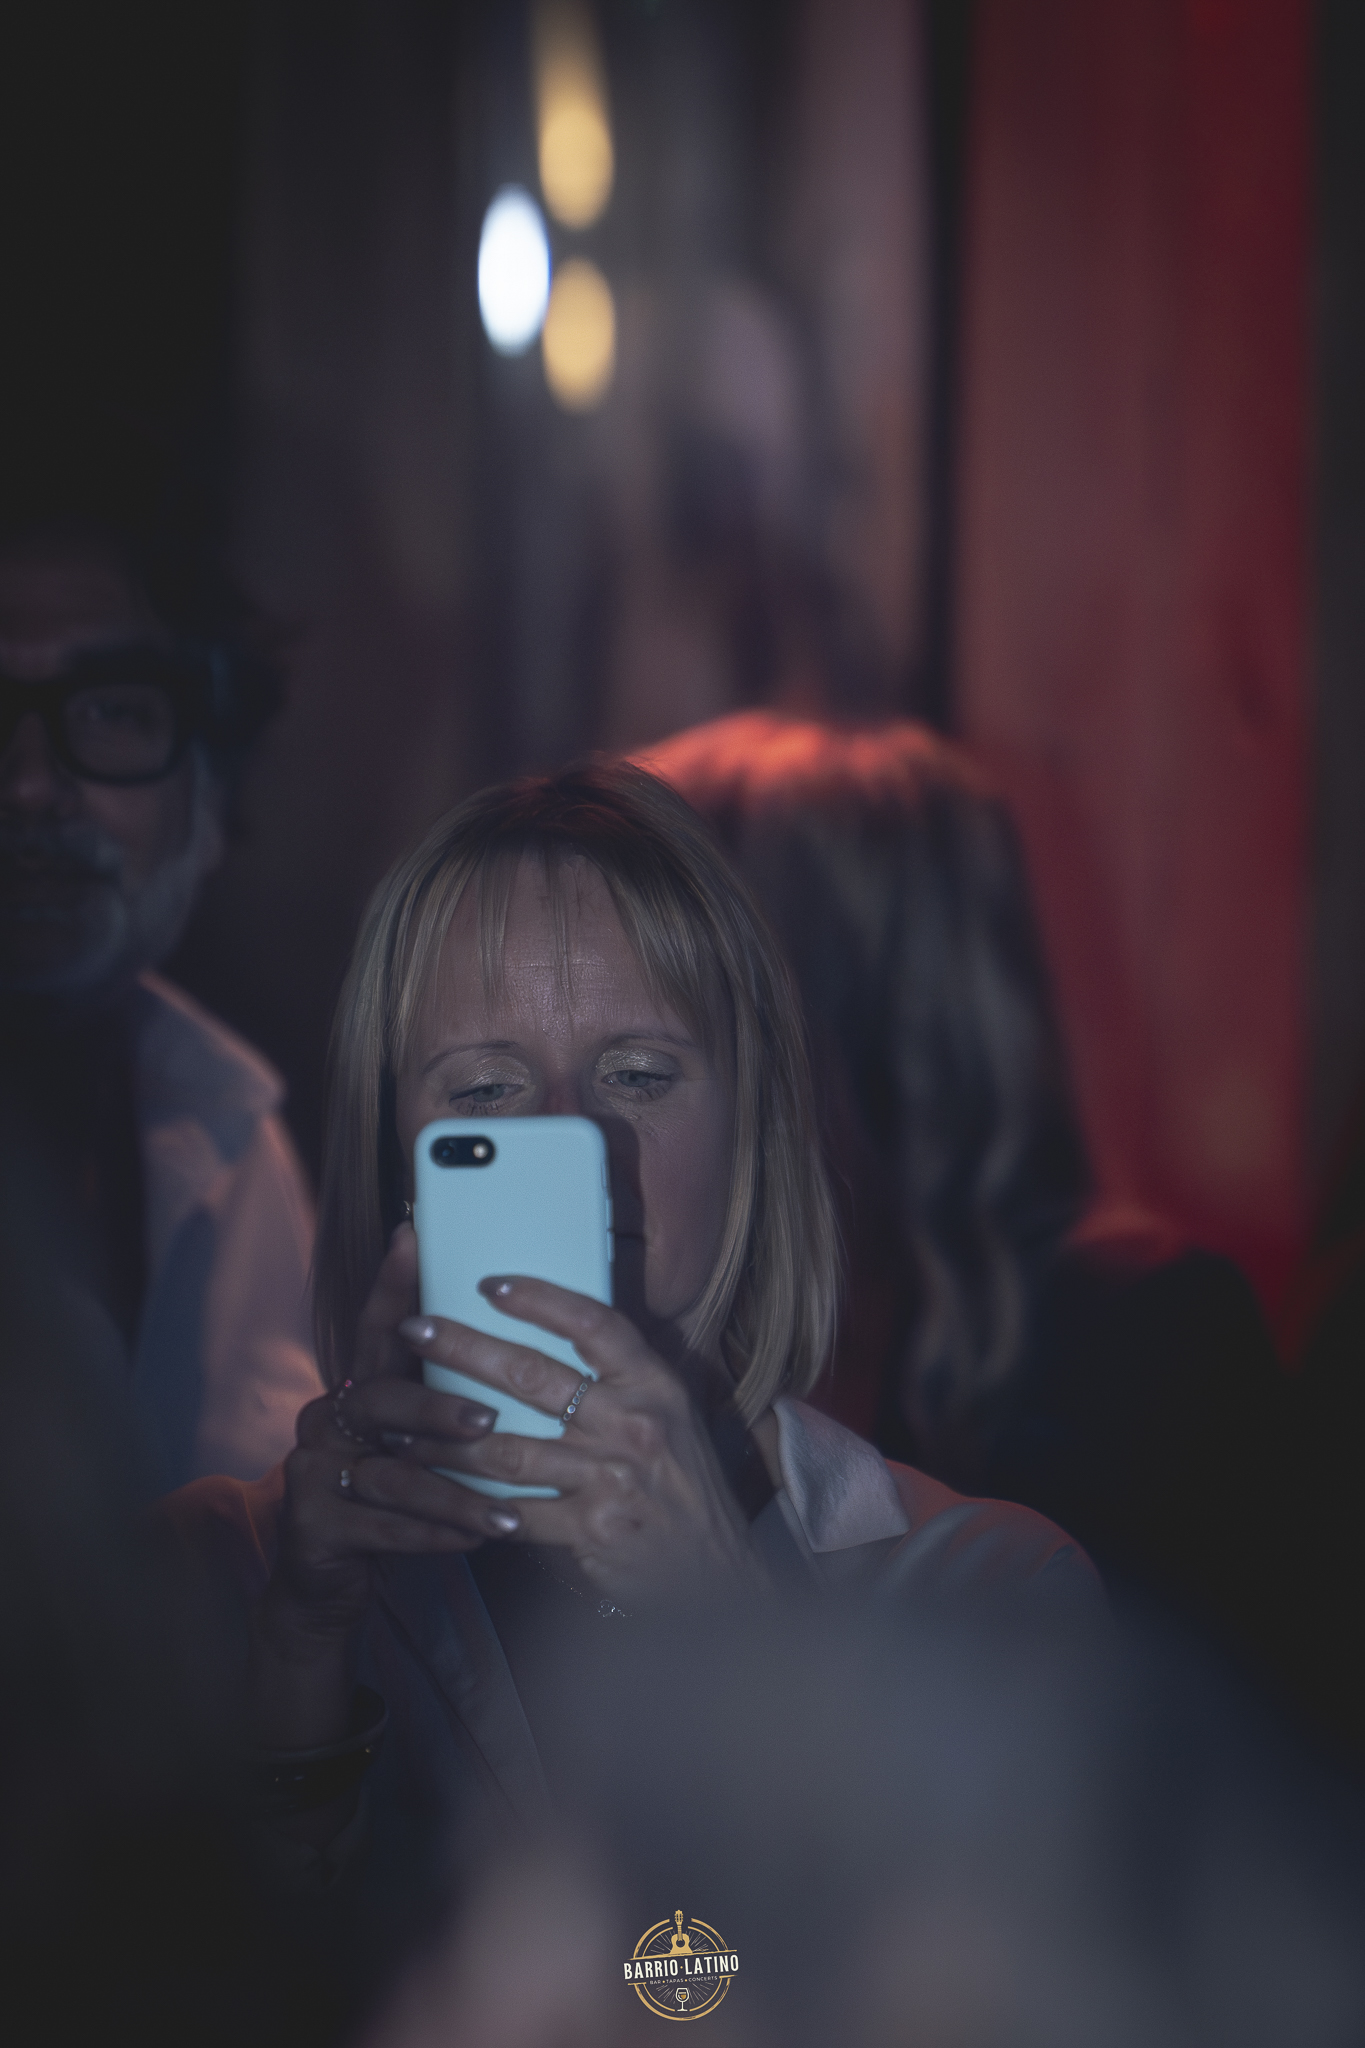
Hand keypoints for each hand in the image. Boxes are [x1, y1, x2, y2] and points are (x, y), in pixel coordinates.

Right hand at [261, 1225, 523, 1645]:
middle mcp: (329, 1418)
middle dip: (438, 1407)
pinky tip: (472, 1540)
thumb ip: (448, 1399)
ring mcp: (313, 1469)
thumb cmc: (394, 1496)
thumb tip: (523, 1355)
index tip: (412, 1236)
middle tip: (489, 1419)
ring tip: (505, 1511)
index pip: (376, 1327)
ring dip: (454, 1493)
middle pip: (382, 1399)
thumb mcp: (417, 1443)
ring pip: (391, 1474)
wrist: (329, 1576)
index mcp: (360, 1388)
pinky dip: (433, 1535)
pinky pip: (382, 1527)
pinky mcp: (313, 1523)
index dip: (392, 1282)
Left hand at [392, 1276, 768, 1610]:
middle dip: (463, 1349)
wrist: (714, 1573)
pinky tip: (432, 1491)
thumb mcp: (669, 1417)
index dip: (540, 1300)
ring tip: (398, 1424)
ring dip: (444, 1437)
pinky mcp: (592, 1529)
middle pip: (534, 1376)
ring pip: (508, 1448)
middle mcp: (634, 1424)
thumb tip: (544, 1335)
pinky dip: (469, 1503)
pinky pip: (515, 1512)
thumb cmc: (681, 1486)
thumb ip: (618, 1380)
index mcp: (653, 1384)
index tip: (489, 1284)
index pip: (593, 1324)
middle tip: (414, 1329)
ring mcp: (612, 1478)